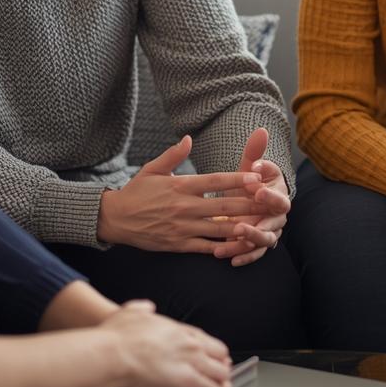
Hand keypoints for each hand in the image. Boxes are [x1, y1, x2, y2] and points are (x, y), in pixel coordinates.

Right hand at [98, 135, 261, 252]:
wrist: (114, 219)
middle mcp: (184, 207)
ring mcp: (182, 227)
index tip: (256, 177)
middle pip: (223, 205)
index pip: (215, 180)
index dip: (237, 178)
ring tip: (263, 226)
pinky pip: (205, 247)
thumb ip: (173, 155)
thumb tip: (188, 138)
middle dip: (249, 204)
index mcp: (181, 186)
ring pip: (219, 228)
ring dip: (242, 227)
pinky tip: (239, 246)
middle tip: (271, 203)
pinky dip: (223, 248)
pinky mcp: (178, 245)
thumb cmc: (136, 191)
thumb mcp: (152, 169)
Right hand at [102, 299, 231, 386]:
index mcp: (178, 329)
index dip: (211, 350)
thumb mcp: (130, 313)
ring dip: (220, 381)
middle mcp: (189, 343)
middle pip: (219, 355)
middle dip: (220, 365)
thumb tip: (147, 307)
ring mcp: (190, 362)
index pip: (205, 339)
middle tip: (220, 374)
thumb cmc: (117, 339)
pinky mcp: (187, 381)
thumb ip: (142, 309)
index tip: (212, 356)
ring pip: (220, 373)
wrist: (112, 355)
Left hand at [211, 128, 290, 266]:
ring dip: (250, 241)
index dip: (268, 195)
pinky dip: (244, 256)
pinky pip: (255, 254)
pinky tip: (230, 258)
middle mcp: (278, 215)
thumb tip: (261, 130)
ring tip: (233, 239)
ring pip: (266, 240)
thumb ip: (255, 152)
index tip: (254, 190)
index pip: (279, 196)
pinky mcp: (258, 245)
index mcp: (278, 194)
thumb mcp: (248, 168)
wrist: (242, 204)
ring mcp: (270, 232)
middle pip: (275, 222)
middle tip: (242, 224)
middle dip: (260, 224)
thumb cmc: (246, 184)